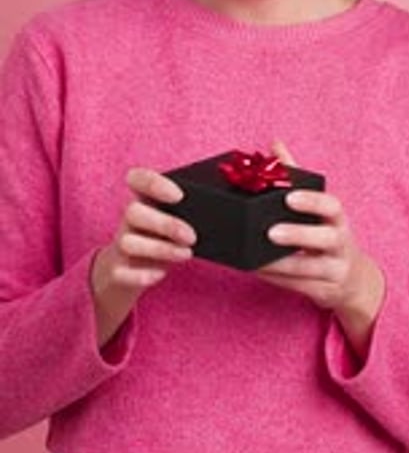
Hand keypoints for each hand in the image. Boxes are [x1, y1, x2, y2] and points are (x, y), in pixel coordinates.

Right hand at [90, 168, 195, 346]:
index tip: (179, 195)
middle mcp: (129, 217)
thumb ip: (196, 209)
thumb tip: (246, 210)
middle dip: (165, 224)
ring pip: (127, 242)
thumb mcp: (178, 218)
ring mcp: (121, 243)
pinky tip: (160, 275)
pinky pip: (120, 272)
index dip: (153, 183)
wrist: (133, 267)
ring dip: (159, 249)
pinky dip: (141, 275)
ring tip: (186, 255)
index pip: (136, 178)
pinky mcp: (118, 269)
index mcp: (143, 197)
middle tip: (192, 236)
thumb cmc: (164, 235)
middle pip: (132, 211)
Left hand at [258, 141, 384, 357]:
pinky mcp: (324, 291)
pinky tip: (256, 270)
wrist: (352, 279)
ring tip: (256, 258)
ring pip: (311, 268)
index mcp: (338, 219)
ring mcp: (335, 269)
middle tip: (270, 232)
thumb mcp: (318, 207)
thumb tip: (275, 143)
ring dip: (282, 263)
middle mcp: (341, 242)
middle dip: (299, 235)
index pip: (331, 206)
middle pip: (327, 238)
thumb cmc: (328, 234)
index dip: (312, 201)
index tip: (289, 197)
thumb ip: (297, 177)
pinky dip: (277, 279)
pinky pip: (300, 286)